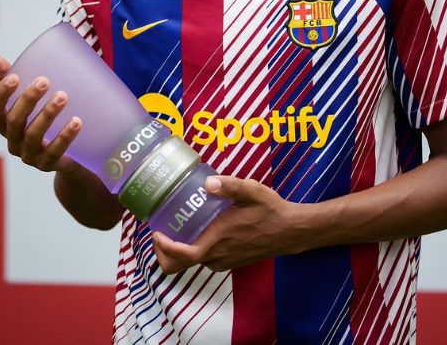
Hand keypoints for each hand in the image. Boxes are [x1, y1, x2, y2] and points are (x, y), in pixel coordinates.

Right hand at [0, 55, 81, 173]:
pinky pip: (54, 152)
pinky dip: (65, 136)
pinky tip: (76, 122)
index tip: (14, 76)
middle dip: (27, 99)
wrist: (69, 153)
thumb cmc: (44, 119)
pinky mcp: (47, 164)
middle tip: (44, 81)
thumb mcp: (30, 99)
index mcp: (5, 122)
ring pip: (33, 135)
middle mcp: (13, 139)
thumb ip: (14, 79)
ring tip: (63, 96)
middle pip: (13, 121)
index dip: (0, 94)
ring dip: (47, 114)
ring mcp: (28, 154)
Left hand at [152, 175, 307, 273]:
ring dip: (179, 250)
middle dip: (164, 252)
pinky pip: (205, 260)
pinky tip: (198, 229)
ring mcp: (224, 261)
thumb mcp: (252, 191)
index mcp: (219, 239)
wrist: (290, 231)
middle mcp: (218, 255)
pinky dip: (194, 250)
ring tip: (176, 226)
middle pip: (181, 264)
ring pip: (192, 262)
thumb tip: (208, 182)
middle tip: (160, 231)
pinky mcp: (230, 261)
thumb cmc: (271, 210)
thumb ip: (230, 185)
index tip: (155, 232)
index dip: (164, 248)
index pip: (183, 255)